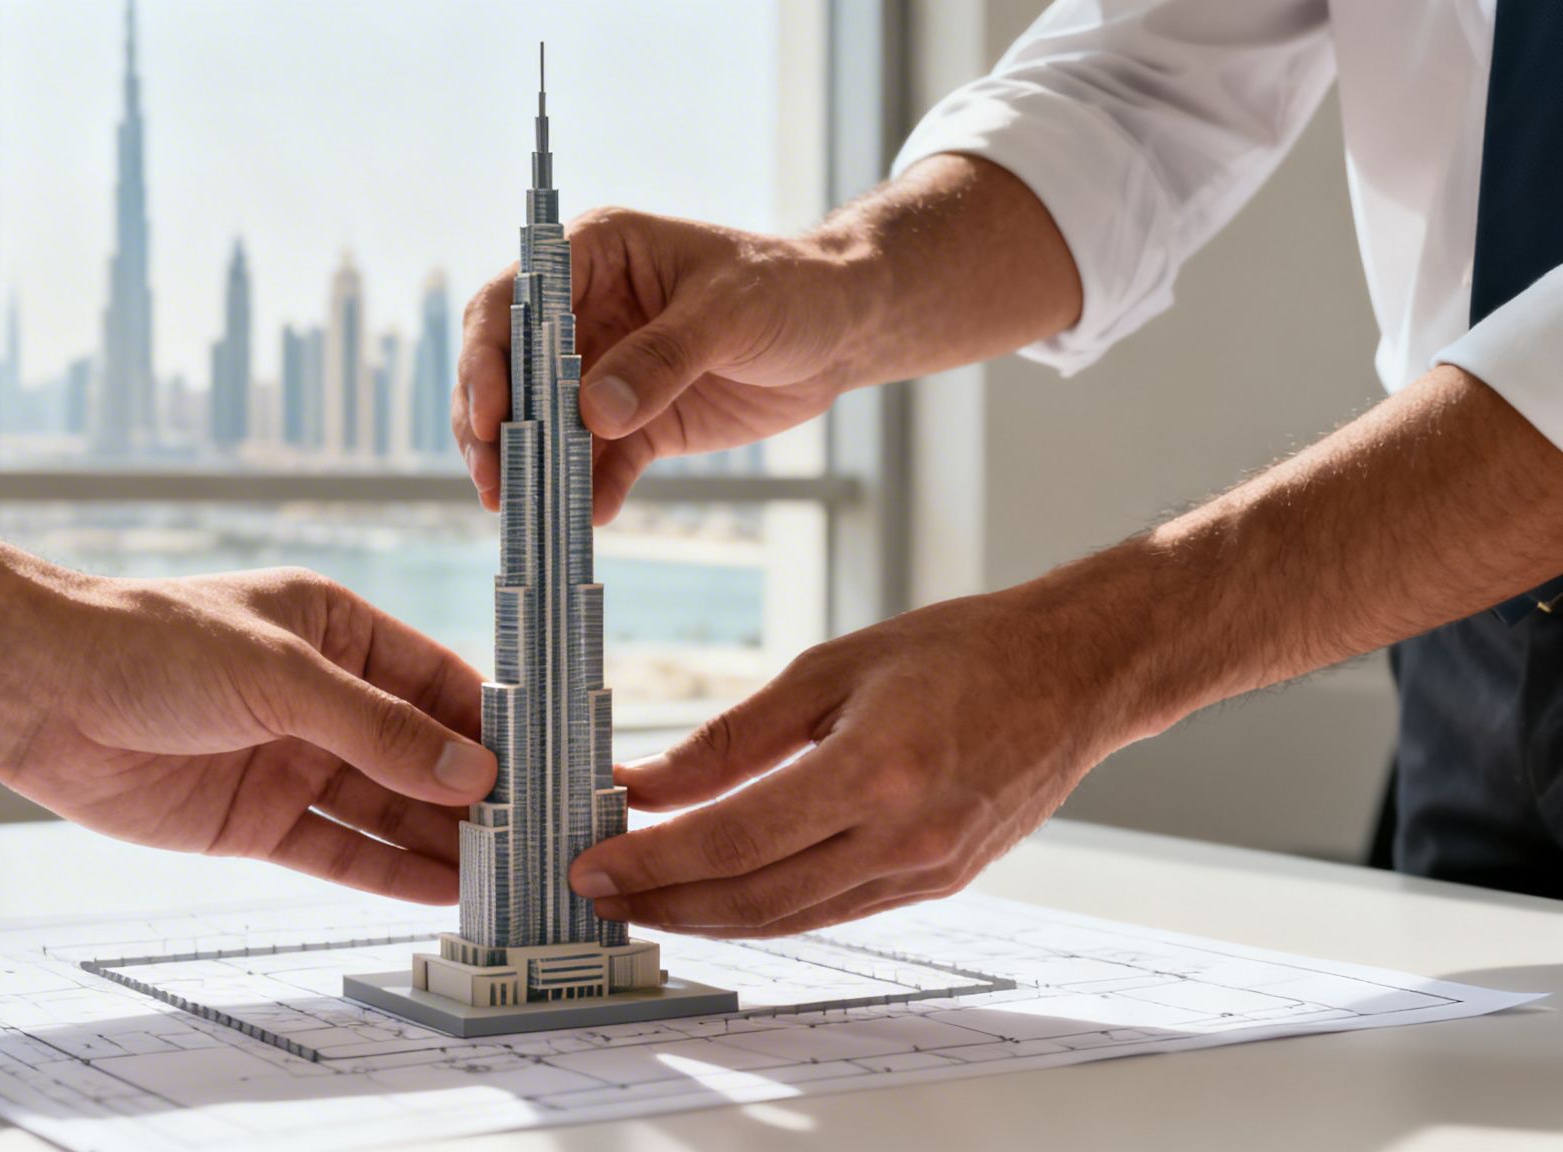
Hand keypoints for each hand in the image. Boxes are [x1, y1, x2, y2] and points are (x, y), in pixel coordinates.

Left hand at [0, 546, 496, 903]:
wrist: (40, 695)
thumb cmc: (153, 645)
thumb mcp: (281, 675)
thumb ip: (379, 730)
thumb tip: (474, 774)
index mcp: (340, 631)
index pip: (441, 682)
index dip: (498, 724)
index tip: (555, 766)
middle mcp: (326, 698)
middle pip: (423, 755)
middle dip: (481, 797)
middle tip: (545, 840)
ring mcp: (295, 761)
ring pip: (388, 811)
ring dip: (445, 844)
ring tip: (510, 878)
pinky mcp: (259, 821)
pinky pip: (340, 851)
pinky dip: (388, 873)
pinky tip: (442, 893)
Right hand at [453, 207, 863, 523]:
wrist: (841, 331)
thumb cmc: (787, 290)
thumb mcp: (728, 314)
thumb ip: (661, 359)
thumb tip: (592, 413)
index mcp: (594, 256)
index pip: (513, 302)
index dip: (487, 357)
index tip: (488, 415)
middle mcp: (584, 313)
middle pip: (509, 371)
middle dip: (491, 427)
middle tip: (493, 480)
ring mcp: (604, 371)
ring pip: (541, 425)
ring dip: (527, 468)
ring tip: (522, 511)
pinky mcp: (634, 423)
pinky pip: (597, 463)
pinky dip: (588, 491)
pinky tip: (590, 517)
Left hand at [566, 585, 1141, 935]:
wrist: (1077, 674)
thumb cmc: (962, 651)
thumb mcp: (832, 669)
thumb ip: (734, 737)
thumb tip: (649, 782)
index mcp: (874, 772)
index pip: (733, 841)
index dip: (652, 861)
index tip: (589, 864)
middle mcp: (902, 838)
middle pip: (753, 898)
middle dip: (663, 903)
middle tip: (596, 895)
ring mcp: (925, 872)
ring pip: (790, 919)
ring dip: (707, 919)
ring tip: (643, 902)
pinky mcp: (937, 883)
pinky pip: (833, 913)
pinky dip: (767, 911)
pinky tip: (721, 897)